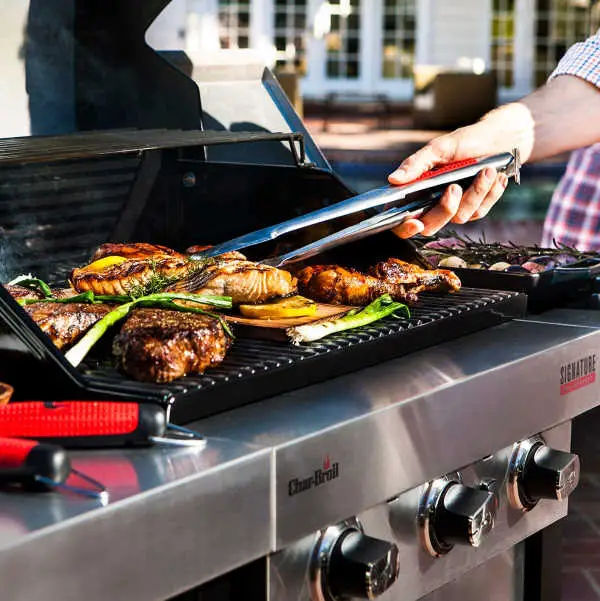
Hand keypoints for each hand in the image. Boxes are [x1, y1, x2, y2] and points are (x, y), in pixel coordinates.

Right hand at [388, 127, 509, 238]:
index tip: (415, 221)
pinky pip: (479, 211)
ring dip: (475, 193)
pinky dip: (489, 193)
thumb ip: (416, 164)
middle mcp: (432, 204)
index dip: (404, 227)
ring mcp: (454, 208)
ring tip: (486, 170)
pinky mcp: (474, 209)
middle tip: (454, 186)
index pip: (401, 219)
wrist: (497, 139)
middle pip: (430, 226)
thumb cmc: (464, 141)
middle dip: (444, 209)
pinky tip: (495, 176)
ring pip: (459, 217)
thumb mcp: (438, 149)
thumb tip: (393, 179)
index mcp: (416, 191)